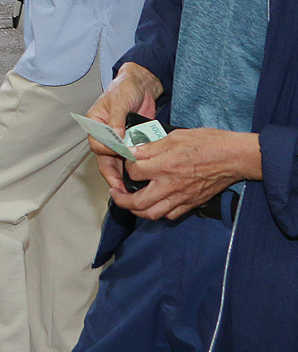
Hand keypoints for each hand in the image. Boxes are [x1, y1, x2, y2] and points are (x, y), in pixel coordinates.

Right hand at [84, 63, 161, 191]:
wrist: (142, 85)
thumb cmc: (126, 88)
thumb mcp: (120, 102)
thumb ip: (116, 120)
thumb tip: (115, 137)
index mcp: (94, 123)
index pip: (96, 143)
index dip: (107, 150)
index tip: (119, 152)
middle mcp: (103, 134)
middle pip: (104, 158)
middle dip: (112, 174)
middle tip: (120, 188)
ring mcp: (117, 139)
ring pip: (115, 161)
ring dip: (122, 175)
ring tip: (130, 189)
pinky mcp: (130, 142)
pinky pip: (129, 157)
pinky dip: (133, 167)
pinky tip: (139, 177)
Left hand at [116, 129, 260, 219]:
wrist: (234, 157)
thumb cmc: (208, 143)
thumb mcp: (175, 136)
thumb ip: (151, 146)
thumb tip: (133, 151)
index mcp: (164, 166)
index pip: (133, 172)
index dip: (126, 166)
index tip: (128, 162)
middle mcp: (170, 185)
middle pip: (137, 202)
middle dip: (121, 199)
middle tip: (116, 193)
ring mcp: (181, 197)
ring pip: (152, 214)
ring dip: (137, 210)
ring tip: (130, 202)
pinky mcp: (191, 203)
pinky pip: (170, 215)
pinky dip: (158, 213)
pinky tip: (154, 204)